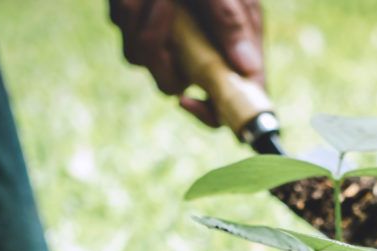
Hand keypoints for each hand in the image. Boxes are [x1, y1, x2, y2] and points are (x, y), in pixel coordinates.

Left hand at [110, 0, 263, 126]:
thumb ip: (234, 24)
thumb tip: (248, 69)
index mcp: (231, 48)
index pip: (227, 100)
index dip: (211, 113)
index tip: (188, 100)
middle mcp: (198, 50)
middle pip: (174, 85)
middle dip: (163, 59)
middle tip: (167, 17)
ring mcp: (166, 42)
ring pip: (145, 62)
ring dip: (148, 26)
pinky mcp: (137, 29)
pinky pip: (128, 39)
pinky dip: (134, 12)